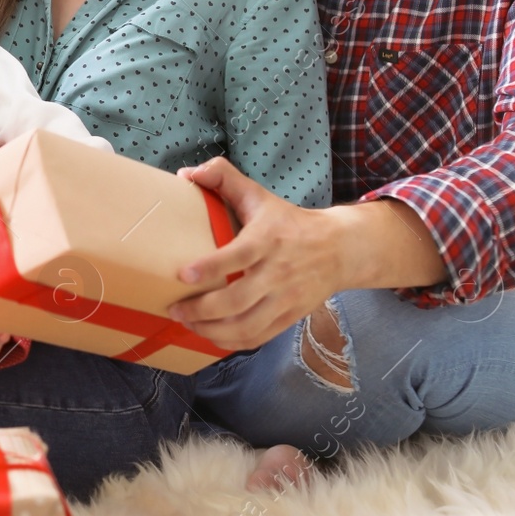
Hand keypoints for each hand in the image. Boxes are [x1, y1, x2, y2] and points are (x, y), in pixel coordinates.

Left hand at [165, 156, 352, 350]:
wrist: (340, 249)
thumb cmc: (289, 221)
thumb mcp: (259, 195)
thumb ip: (224, 178)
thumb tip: (188, 173)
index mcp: (267, 239)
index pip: (238, 256)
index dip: (210, 267)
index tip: (184, 275)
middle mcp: (278, 272)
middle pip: (237, 300)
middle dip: (201, 310)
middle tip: (174, 309)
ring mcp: (286, 298)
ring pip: (246, 325)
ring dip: (211, 330)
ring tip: (187, 324)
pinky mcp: (291, 317)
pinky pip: (259, 337)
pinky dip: (231, 341)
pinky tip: (211, 334)